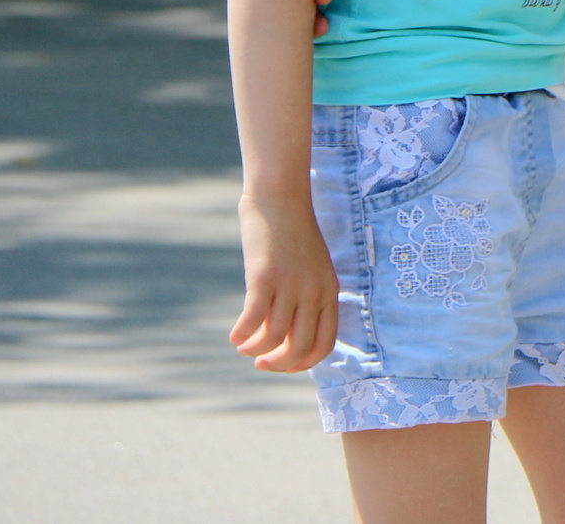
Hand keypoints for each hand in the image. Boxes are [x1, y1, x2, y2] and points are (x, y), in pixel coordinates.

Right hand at [229, 192, 338, 371]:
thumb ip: (306, 299)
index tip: (283, 365)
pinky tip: (235, 335)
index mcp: (329, 291)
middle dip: (277, 363)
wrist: (281, 199)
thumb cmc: (293, 236)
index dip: (303, 363)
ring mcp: (291, 285)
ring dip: (255, 350)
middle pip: (300, 347)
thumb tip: (287, 337)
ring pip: (274, 338)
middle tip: (260, 363)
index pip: (325, 343)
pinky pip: (253, 319)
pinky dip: (241, 334)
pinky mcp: (265, 277)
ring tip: (244, 346)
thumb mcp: (311, 269)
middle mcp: (314, 291)